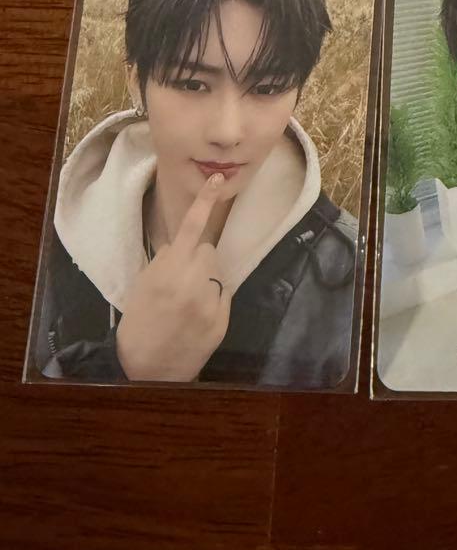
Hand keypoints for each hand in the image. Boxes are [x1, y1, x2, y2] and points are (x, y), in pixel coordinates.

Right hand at [116, 173, 231, 381]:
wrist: (150, 370)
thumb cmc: (139, 323)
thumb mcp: (143, 286)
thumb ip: (165, 261)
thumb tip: (182, 243)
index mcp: (169, 272)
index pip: (192, 229)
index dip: (204, 201)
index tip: (217, 179)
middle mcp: (194, 283)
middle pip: (208, 250)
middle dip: (197, 257)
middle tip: (181, 277)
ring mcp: (213, 302)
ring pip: (217, 271)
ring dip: (206, 277)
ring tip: (187, 299)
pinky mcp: (225, 319)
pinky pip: (223, 293)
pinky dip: (212, 297)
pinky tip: (195, 314)